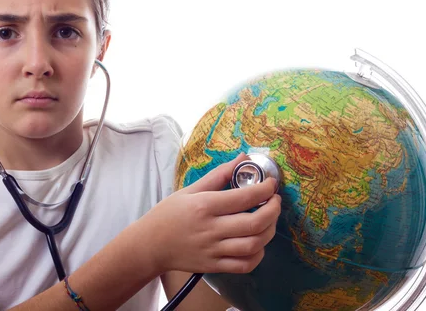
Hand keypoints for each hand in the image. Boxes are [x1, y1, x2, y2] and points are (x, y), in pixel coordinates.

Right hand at [142, 152, 280, 274]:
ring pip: (254, 245)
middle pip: (255, 223)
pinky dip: (258, 254)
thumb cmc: (168, 214)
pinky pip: (245, 264)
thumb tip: (242, 159)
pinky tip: (258, 242)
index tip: (271, 183)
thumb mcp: (189, 190)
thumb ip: (218, 175)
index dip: (264, 189)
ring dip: (269, 231)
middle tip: (275, 201)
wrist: (150, 245)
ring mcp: (214, 250)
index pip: (244, 197)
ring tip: (269, 220)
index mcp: (204, 206)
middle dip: (273, 210)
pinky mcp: (215, 266)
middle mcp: (211, 229)